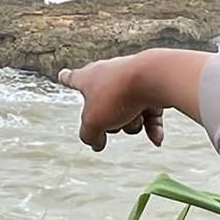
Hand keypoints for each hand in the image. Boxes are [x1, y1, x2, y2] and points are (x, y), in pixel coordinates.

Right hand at [58, 49, 210, 152]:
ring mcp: (132, 81)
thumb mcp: (94, 122)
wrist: (156, 78)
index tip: (63, 75)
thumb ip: (90, 135)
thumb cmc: (119, 94)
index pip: (72, 79)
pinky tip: (156, 139)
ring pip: (127, 113)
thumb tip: (96, 143)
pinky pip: (149, 114)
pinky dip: (152, 127)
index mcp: (88, 78)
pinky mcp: (153, 88)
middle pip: (104, 107)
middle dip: (110, 120)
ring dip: (131, 123)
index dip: (67, 79)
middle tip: (112, 120)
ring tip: (134, 118)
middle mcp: (109, 75)